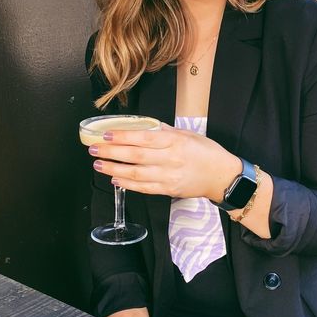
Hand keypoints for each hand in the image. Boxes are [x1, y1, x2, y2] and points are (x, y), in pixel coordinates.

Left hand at [89, 124, 240, 202]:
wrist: (222, 176)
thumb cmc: (207, 152)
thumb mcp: (188, 135)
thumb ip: (165, 131)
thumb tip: (144, 127)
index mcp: (175, 142)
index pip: (143, 138)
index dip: (122, 136)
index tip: (105, 134)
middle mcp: (170, 159)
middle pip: (135, 156)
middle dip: (111, 152)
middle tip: (94, 149)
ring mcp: (169, 176)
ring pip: (136, 174)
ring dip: (114, 169)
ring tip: (99, 164)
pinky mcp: (168, 190)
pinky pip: (144, 188)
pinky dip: (128, 184)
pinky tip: (115, 179)